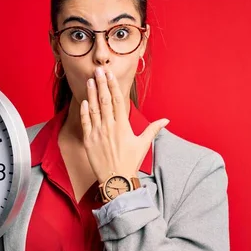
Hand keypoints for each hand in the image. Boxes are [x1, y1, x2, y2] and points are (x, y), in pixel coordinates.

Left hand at [80, 67, 169, 183]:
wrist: (116, 180)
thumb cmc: (130, 162)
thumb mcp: (143, 144)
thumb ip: (153, 129)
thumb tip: (166, 120)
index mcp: (123, 126)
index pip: (118, 100)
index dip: (113, 86)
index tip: (110, 75)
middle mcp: (110, 127)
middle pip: (105, 100)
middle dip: (101, 84)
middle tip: (98, 70)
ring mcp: (98, 133)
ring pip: (94, 109)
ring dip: (91, 93)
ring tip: (90, 80)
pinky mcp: (89, 141)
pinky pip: (85, 123)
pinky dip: (84, 111)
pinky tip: (84, 101)